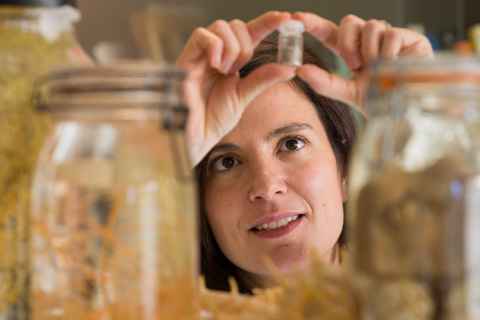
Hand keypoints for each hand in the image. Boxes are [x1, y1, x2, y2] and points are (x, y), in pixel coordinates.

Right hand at [177, 11, 295, 166]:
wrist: (197, 136)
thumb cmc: (215, 118)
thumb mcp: (244, 95)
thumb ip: (264, 78)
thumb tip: (291, 67)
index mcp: (230, 60)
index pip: (249, 33)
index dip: (267, 22)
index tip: (285, 17)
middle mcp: (214, 53)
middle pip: (235, 24)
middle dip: (245, 45)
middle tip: (239, 69)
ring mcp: (199, 55)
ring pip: (220, 26)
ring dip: (231, 48)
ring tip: (225, 72)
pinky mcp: (185, 59)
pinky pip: (201, 35)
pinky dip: (214, 47)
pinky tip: (216, 67)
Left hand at [292, 13, 433, 112]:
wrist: (410, 110)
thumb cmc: (382, 101)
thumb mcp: (349, 93)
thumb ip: (325, 83)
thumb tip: (300, 70)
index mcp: (353, 52)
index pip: (330, 34)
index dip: (315, 24)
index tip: (296, 18)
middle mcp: (369, 41)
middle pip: (349, 22)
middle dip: (347, 43)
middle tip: (355, 65)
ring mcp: (388, 37)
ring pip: (370, 26)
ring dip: (370, 51)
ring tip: (379, 69)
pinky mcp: (408, 37)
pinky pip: (390, 35)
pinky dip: (388, 54)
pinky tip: (394, 66)